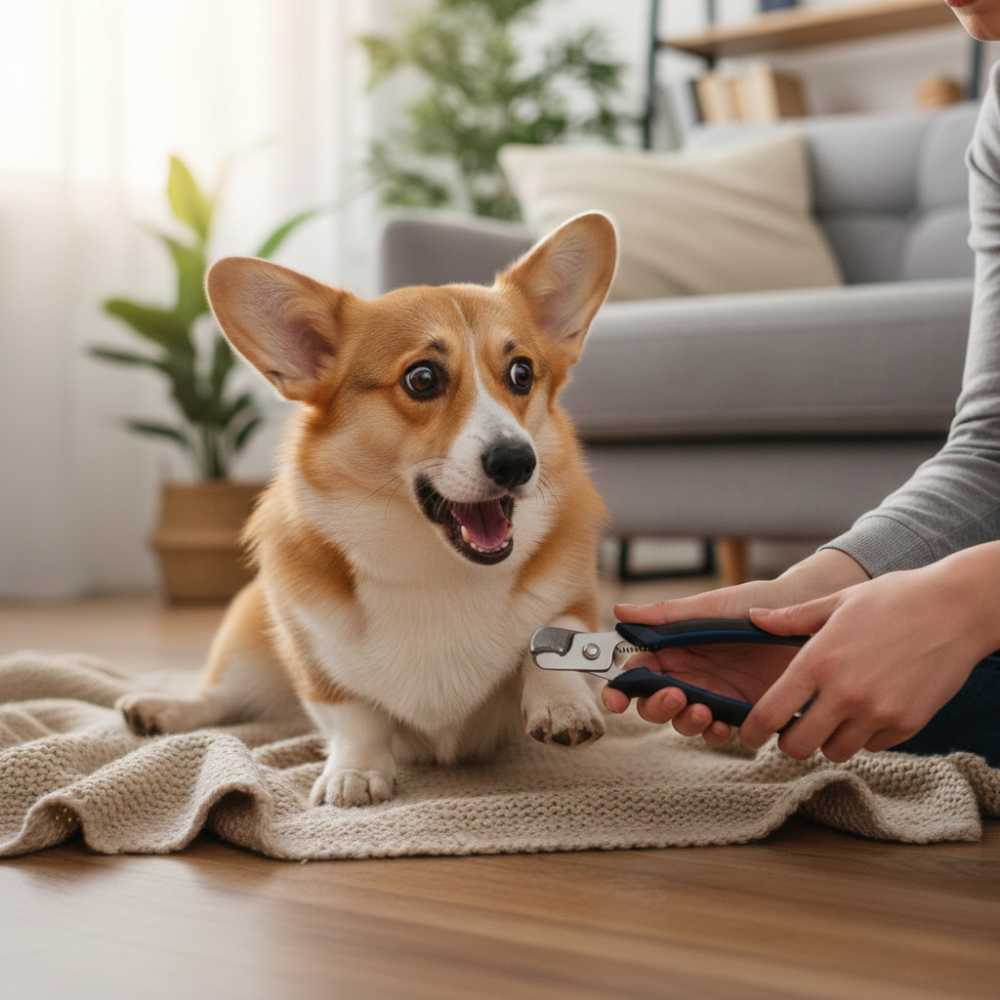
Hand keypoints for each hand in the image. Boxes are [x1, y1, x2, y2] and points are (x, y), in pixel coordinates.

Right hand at [602, 549, 869, 744]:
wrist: (804, 614)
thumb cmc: (754, 604)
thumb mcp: (708, 606)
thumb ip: (665, 614)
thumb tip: (620, 610)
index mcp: (673, 650)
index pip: (637, 675)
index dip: (621, 690)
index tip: (617, 698)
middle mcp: (690, 676)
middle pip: (654, 705)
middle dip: (656, 707)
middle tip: (674, 695)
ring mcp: (715, 696)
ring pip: (684, 722)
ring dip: (686, 721)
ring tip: (703, 710)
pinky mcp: (744, 712)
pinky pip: (721, 733)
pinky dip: (717, 733)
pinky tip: (723, 724)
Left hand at [740, 543, 999, 761]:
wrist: (957, 609)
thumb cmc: (892, 599)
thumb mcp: (837, 602)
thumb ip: (790, 618)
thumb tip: (753, 617)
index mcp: (818, 661)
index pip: (770, 713)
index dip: (752, 731)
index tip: (747, 735)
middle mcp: (845, 693)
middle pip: (797, 746)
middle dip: (789, 741)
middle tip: (793, 726)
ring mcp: (878, 712)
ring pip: (834, 751)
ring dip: (828, 739)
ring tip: (834, 714)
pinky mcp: (907, 725)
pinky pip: (872, 746)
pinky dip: (864, 735)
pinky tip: (869, 707)